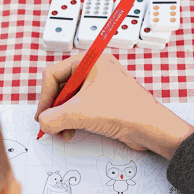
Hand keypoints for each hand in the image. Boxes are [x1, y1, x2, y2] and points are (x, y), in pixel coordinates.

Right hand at [34, 52, 193, 158]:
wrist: (151, 128)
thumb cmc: (124, 110)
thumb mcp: (79, 113)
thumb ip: (53, 117)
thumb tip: (43, 123)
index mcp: (90, 61)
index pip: (54, 74)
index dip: (44, 97)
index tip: (42, 116)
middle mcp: (95, 70)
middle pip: (61, 87)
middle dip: (54, 108)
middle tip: (49, 124)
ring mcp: (101, 86)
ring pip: (69, 99)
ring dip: (62, 117)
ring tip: (62, 131)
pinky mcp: (105, 102)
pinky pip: (80, 108)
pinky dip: (73, 120)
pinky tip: (71, 132)